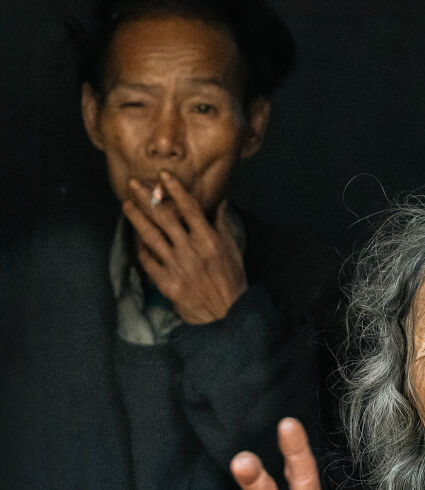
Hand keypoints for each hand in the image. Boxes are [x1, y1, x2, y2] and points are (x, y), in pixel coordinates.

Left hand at [122, 170, 247, 323]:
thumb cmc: (232, 281)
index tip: (163, 174)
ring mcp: (176, 267)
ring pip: (151, 237)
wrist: (227, 315)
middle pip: (164, 217)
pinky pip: (148, 261)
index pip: (189, 208)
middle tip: (133, 183)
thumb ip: (222, 224)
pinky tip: (135, 238)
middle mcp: (191, 251)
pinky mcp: (167, 283)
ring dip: (136, 219)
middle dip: (147, 197)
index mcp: (209, 240)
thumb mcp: (232, 250)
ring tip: (126, 205)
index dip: (175, 189)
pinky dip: (141, 248)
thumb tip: (219, 201)